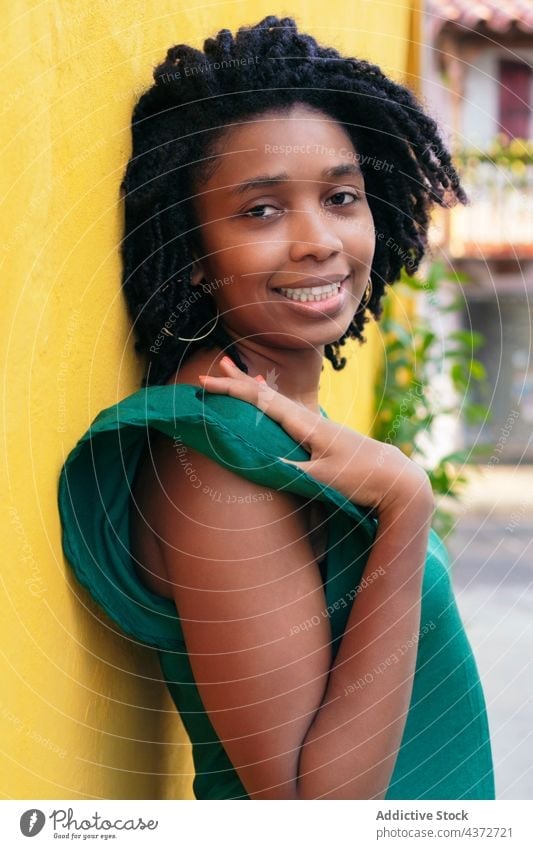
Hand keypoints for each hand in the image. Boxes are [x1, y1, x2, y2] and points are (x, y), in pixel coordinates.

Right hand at [197, 358, 432, 515]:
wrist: (396, 479)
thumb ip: (293, 470)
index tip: (207, 381)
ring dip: (254, 388)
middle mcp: (310, 419)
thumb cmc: (361, 479)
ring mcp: (316, 425)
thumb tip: (260, 462)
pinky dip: (270, 403)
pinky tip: (269, 403)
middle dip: (241, 380)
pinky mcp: (321, 436)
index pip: (262, 401)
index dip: (232, 389)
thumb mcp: (323, 478)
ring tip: (237, 372)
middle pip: (268, 393)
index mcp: (307, 425)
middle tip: (218, 362)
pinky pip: (287, 412)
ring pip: (277, 401)